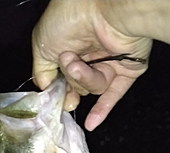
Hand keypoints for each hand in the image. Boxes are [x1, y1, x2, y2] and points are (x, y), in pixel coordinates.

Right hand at [32, 0, 151, 129]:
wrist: (108, 7)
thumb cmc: (71, 16)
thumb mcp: (42, 44)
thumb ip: (42, 71)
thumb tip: (46, 90)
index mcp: (70, 44)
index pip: (62, 75)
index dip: (56, 87)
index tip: (52, 95)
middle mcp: (90, 53)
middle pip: (76, 84)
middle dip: (70, 80)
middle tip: (68, 67)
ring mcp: (109, 62)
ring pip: (92, 87)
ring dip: (83, 80)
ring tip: (79, 64)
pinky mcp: (128, 69)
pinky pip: (114, 95)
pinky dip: (102, 110)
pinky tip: (91, 123)